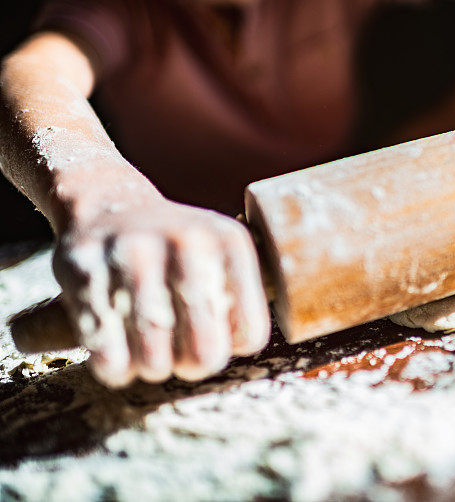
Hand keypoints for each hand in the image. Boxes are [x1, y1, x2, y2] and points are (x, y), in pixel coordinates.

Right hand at [52, 197, 269, 386]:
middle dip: (193, 365)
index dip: (232, 347)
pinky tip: (116, 352)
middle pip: (205, 351)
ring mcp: (135, 255)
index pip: (249, 333)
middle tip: (182, 355)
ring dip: (152, 367)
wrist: (109, 204)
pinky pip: (106, 352)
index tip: (218, 335)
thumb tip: (238, 347)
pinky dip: (113, 366)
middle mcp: (187, 244)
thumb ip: (241, 301)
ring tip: (149, 350)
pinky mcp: (87, 272)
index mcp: (229, 243)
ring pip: (154, 359)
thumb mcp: (222, 255)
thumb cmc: (177, 249)